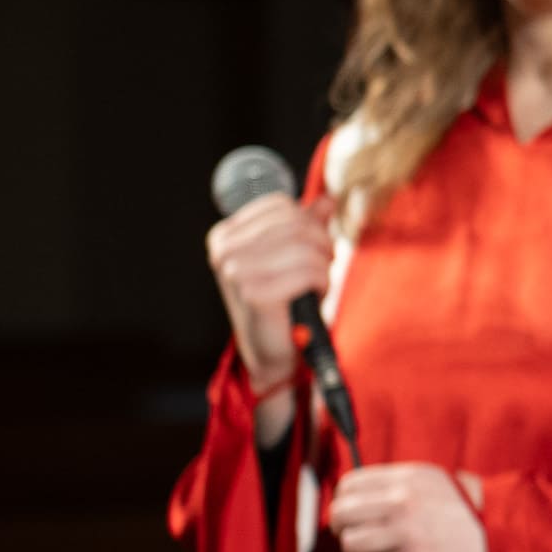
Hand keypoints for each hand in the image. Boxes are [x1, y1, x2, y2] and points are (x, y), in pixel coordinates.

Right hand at [205, 189, 335, 441]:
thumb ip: (306, 225)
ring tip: (318, 283)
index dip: (308, 224)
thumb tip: (328, 199)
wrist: (274, 353)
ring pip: (305, 246)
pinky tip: (315, 296)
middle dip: (321, 244)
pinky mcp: (254, 294)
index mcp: (225, 235)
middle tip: (323, 268)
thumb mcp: (292, 256)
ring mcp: (235, 272)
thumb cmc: (284, 302)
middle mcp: (224, 251)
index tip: (311, 249)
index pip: (281, 206)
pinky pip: (308, 271)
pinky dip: (322, 282)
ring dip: (324, 265)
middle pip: (295, 223)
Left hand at [325, 463, 488, 551]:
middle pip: (341, 515)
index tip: (354, 516)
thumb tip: (370, 496)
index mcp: (408, 477)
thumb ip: (404, 483)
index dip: (345, 503)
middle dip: (343, 531)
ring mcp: (408, 532)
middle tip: (357, 540)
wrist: (508, 533)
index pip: (349, 485)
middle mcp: (403, 501)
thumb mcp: (440, 481)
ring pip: (351, 545)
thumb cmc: (475, 509)